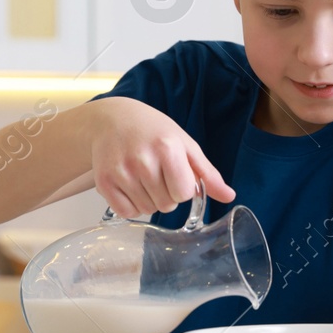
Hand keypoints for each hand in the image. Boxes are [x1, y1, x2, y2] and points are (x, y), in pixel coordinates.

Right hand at [89, 97, 234, 217]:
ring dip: (149, 200)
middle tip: (157, 174)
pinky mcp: (104, 182)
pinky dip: (131, 206)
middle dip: (166, 195)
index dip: (183, 188)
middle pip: (166, 205)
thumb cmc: (152, 131)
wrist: (111, 120)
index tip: (175, 174)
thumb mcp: (184, 145)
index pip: (184, 193)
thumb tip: (229, 196)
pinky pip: (126, 212)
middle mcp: (142, 161)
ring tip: (143, 177)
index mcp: (167, 149)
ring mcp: (121, 172)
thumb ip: (207, 173)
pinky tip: (130, 186)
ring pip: (147, 210)